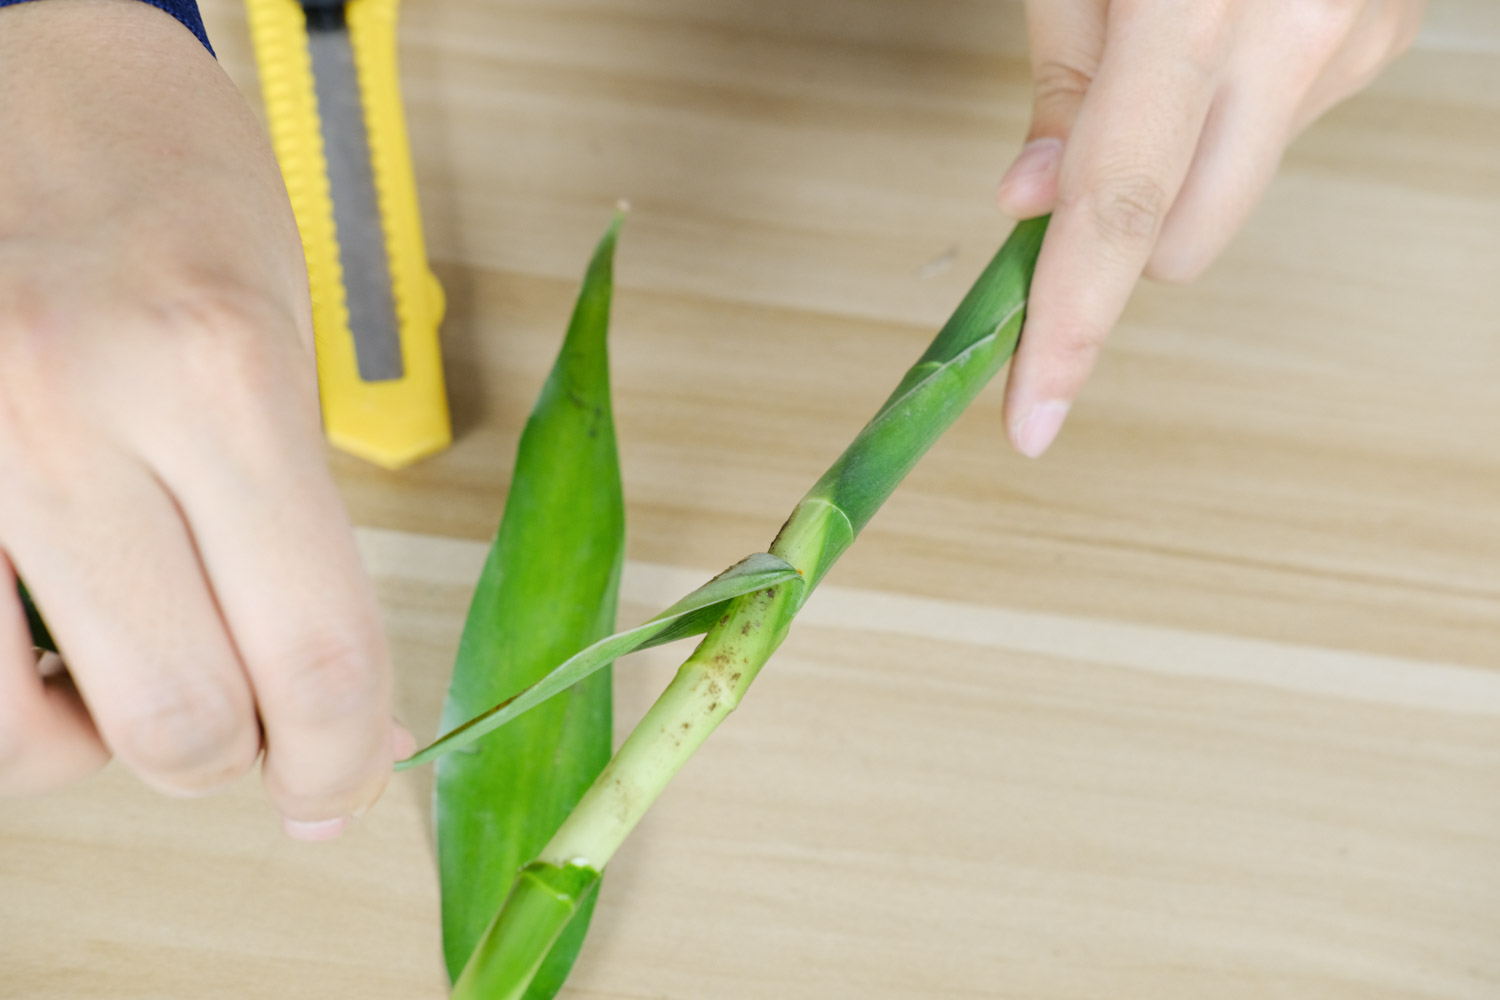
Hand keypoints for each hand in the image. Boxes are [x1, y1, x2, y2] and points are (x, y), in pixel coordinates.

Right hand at [0, 0, 406, 838]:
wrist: (14, 58)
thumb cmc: (166, 185)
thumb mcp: (281, 333)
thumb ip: (302, 528)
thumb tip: (336, 705)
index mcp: (220, 372)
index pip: (316, 655)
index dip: (344, 758)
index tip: (347, 784)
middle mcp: (69, 410)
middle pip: (183, 718)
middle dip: (241, 756)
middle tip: (262, 730)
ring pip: (24, 735)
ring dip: (107, 745)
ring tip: (142, 680)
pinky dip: (9, 701)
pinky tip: (51, 647)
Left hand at [998, 0, 1425, 456]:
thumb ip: (1062, 81)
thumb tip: (1032, 208)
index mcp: (1200, 12)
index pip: (1118, 212)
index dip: (1069, 331)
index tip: (1033, 423)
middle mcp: (1304, 35)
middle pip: (1185, 241)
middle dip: (1118, 235)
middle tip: (1077, 155)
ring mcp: (1363, 39)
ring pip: (1237, 185)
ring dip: (1182, 154)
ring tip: (1173, 32)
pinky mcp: (1393, 36)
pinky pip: (1286, 124)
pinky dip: (1238, 105)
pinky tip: (1233, 19)